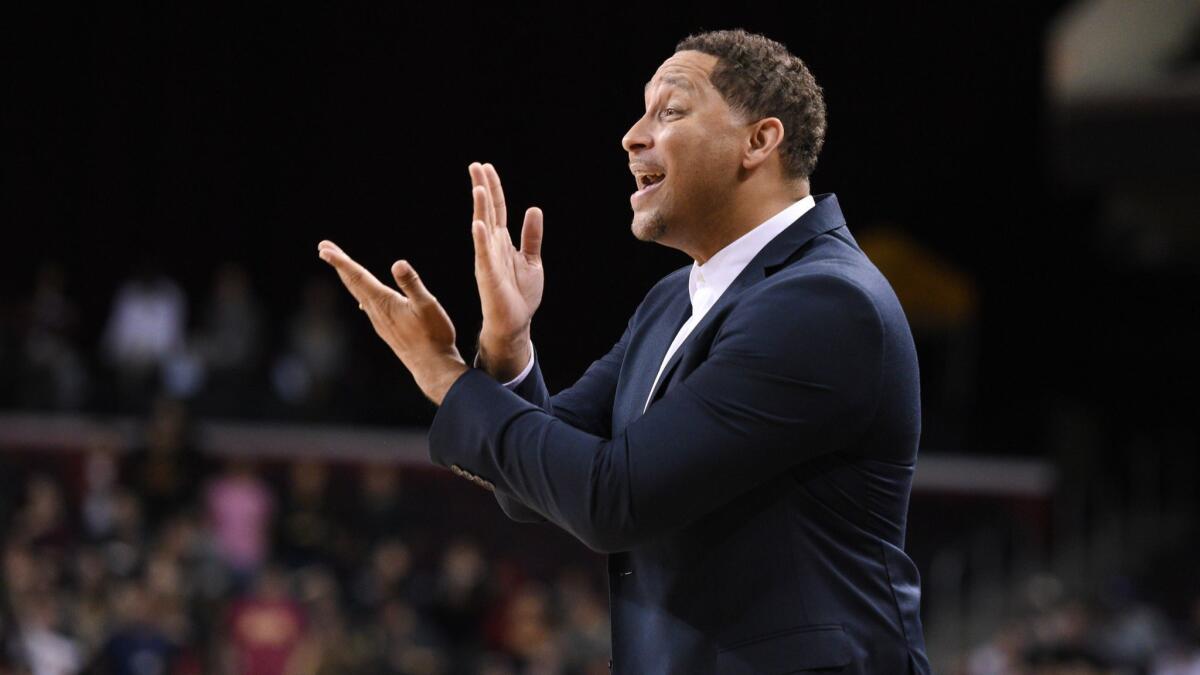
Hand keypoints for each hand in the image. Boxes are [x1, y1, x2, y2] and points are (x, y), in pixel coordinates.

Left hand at [317, 240, 467, 404]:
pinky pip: (367, 305)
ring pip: (358, 294)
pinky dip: (359, 293)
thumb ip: (411, 284)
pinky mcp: (386, 328)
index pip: (358, 276)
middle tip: (323, 248)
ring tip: (340, 265)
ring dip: (348, 277)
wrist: (432, 366)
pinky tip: (362, 298)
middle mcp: (376, 311)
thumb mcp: (427, 305)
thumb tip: (398, 263)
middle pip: (352, 283)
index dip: (340, 262)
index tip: (323, 249)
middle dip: (339, 265)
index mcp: (383, 302)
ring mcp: (379, 321)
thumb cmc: (433, 335)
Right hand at [469, 162, 542, 379]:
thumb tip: (533, 209)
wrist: (515, 322)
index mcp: (503, 242)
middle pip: (487, 211)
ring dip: (480, 208)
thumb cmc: (520, 295)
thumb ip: (532, 236)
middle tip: (475, 165)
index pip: (497, 208)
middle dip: (482, 188)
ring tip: (478, 187)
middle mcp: (492, 246)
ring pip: (483, 227)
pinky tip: (478, 224)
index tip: (486, 167)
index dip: (493, 187)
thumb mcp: (532, 260)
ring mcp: (488, 259)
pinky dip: (481, 238)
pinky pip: (483, 254)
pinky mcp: (488, 275)